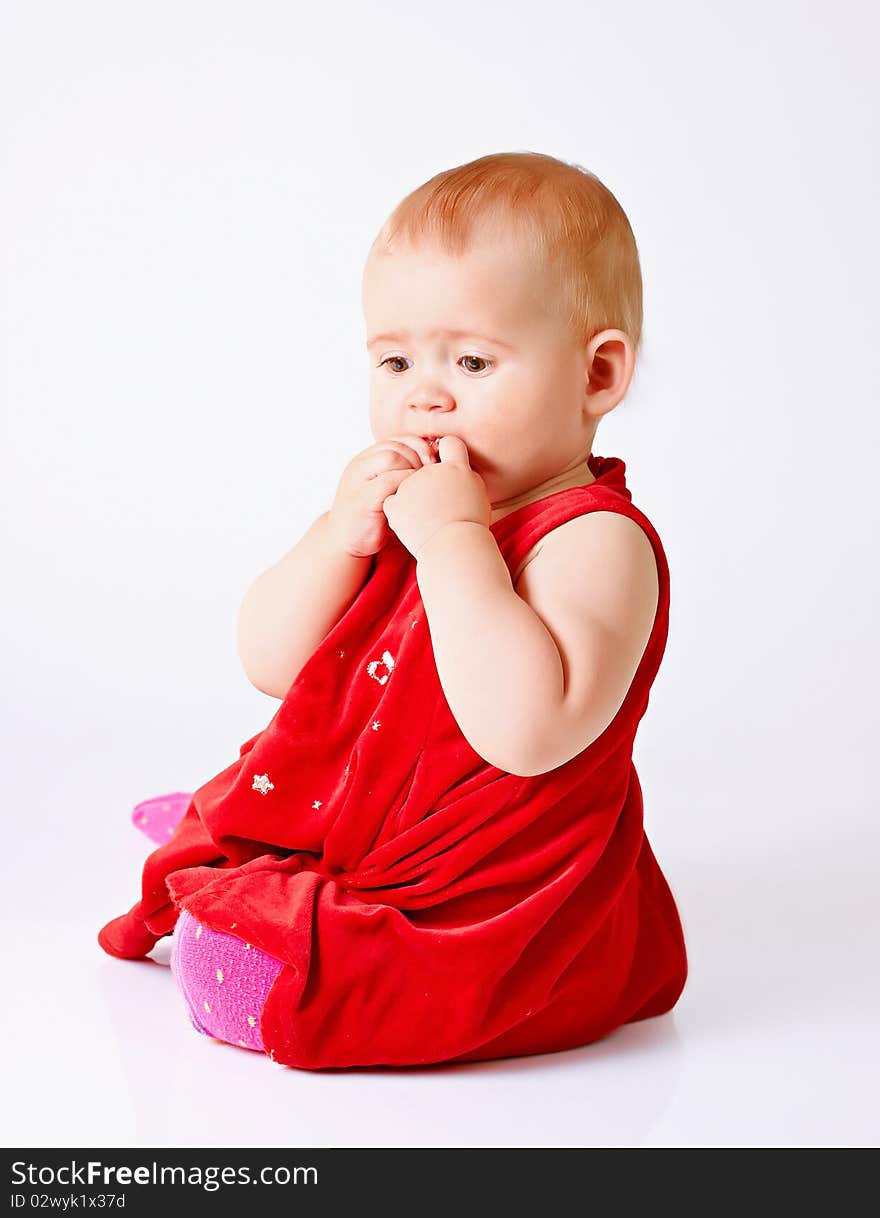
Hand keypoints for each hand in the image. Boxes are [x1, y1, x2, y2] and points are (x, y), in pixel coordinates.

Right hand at [327, 434, 438, 557]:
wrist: (345, 542)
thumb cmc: (373, 516)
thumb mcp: (386, 489)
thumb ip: (401, 473)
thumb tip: (436, 462)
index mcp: (367, 459)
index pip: (399, 440)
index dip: (421, 447)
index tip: (436, 463)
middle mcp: (360, 465)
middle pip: (397, 446)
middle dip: (420, 458)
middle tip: (434, 477)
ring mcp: (358, 480)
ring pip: (391, 458)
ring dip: (413, 470)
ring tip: (424, 488)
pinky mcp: (361, 499)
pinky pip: (388, 481)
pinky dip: (406, 486)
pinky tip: (415, 500)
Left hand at [381, 436, 491, 558]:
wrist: (454, 547)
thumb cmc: (471, 526)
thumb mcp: (479, 494)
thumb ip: (466, 476)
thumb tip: (459, 468)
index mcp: (456, 467)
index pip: (450, 444)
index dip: (447, 451)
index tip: (446, 463)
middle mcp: (431, 470)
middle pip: (425, 470)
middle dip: (428, 485)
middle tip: (439, 509)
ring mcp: (411, 485)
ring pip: (408, 486)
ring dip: (414, 500)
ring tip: (427, 521)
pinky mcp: (395, 502)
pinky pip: (393, 502)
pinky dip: (399, 513)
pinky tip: (412, 525)